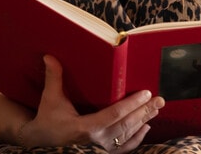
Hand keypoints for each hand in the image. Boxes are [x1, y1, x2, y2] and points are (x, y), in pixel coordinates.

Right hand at [20, 55, 164, 151]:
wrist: (40, 143)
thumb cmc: (47, 121)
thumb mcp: (50, 100)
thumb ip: (54, 78)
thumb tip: (49, 56)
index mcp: (85, 127)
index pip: (115, 114)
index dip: (132, 104)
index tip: (146, 93)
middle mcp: (97, 141)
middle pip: (126, 125)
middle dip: (145, 111)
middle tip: (160, 100)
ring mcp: (101, 150)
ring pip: (127, 135)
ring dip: (143, 122)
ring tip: (156, 109)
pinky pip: (124, 148)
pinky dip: (137, 138)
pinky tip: (146, 128)